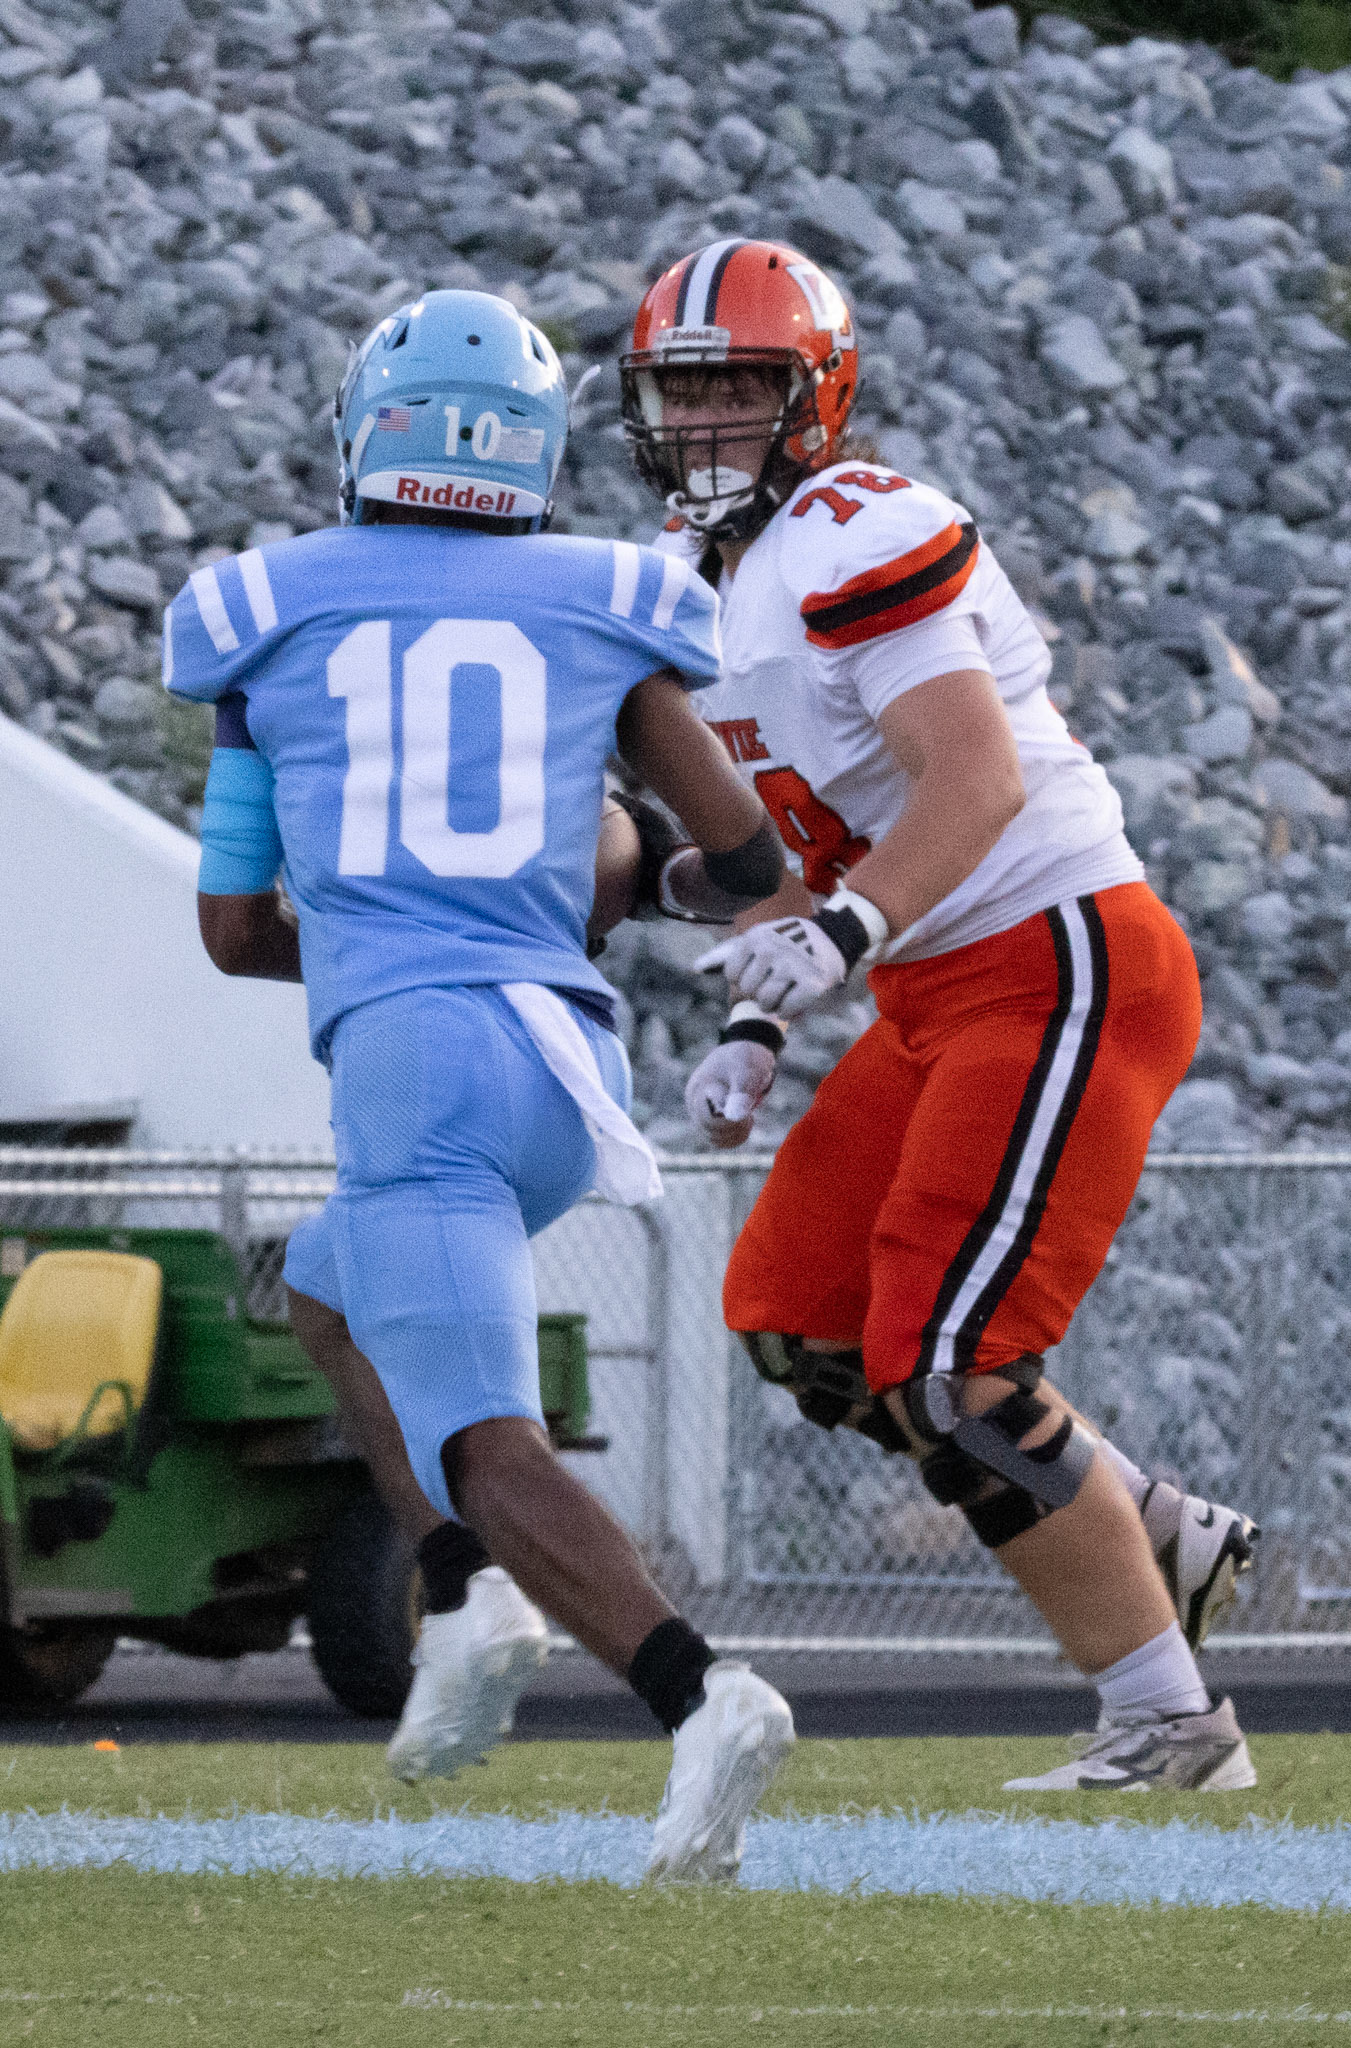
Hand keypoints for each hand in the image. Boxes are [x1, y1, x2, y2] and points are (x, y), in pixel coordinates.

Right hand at [684, 1040, 776, 1144]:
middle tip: (750, 1114)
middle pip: (709, 1131)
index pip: (709, 1120)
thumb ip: (741, 1093)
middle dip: (734, 1127)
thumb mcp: (748, 1072)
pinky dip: (732, 1137)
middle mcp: (694, 1101)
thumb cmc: (747, 1058)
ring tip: (748, 1118)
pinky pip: (716, 1137)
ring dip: (734, 1134)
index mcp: (699, 1089)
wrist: (749, 1050)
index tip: (747, 1106)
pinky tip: (744, 1125)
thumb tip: (733, 1117)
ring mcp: (700, 1109)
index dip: (731, 1119)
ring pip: (712, 1137)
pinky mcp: (709, 1116)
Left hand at [695, 917, 847, 1017]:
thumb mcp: (756, 940)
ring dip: (773, 1004)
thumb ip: (725, 955)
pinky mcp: (811, 984)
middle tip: (773, 982)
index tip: (759, 970)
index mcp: (755, 938)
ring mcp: (792, 966)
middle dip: (758, 991)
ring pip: (765, 1002)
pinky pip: (787, 1010)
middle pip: (747, 990)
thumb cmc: (786, 942)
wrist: (832, 939)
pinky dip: (789, 1011)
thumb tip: (696, 968)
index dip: (743, 978)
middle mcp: (772, 949)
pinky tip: (795, 998)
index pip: (731, 974)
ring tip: (782, 992)